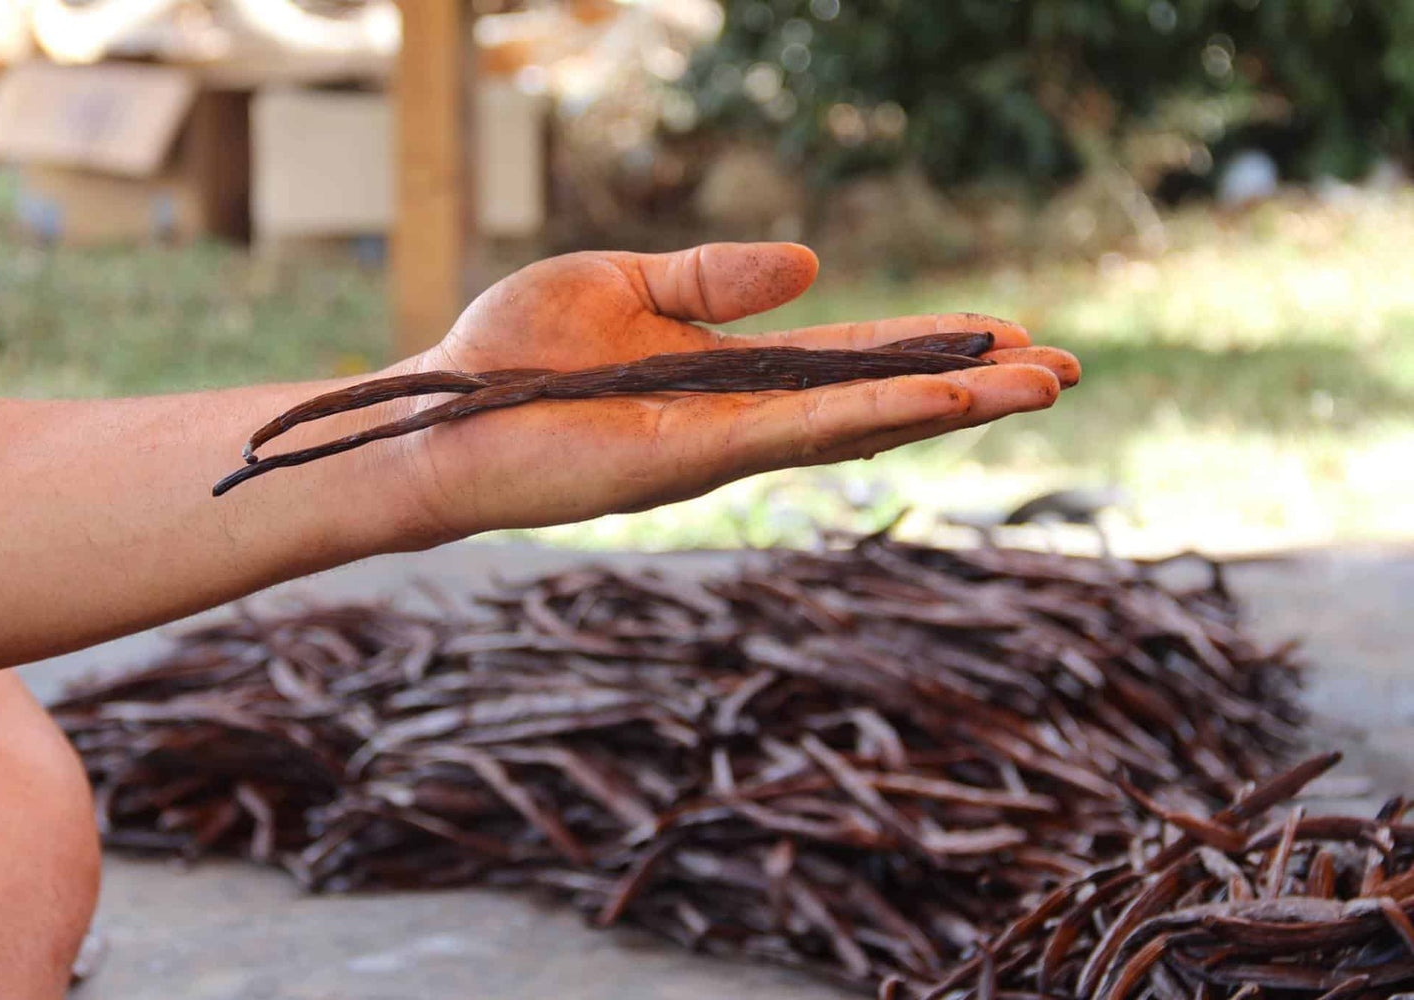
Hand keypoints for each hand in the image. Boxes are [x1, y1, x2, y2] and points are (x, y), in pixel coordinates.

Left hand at [383, 243, 1079, 542]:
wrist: (440, 411)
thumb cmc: (516, 351)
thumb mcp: (626, 285)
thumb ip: (717, 280)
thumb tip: (813, 262)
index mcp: (731, 372)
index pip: (852, 360)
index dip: (929, 348)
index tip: (1006, 334)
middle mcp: (744, 417)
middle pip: (879, 398)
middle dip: (970, 384)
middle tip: (1063, 370)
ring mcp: (727, 445)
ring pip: (863, 422)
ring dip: (954, 404)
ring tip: (1041, 385)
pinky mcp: (696, 459)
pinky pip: (805, 432)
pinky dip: (881, 414)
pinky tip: (949, 399)